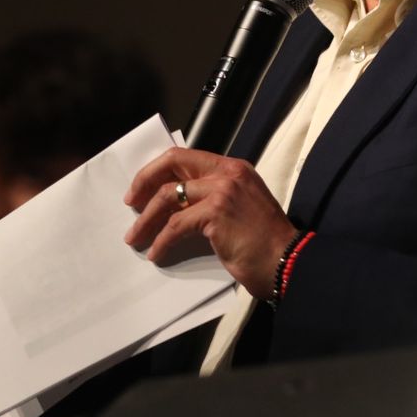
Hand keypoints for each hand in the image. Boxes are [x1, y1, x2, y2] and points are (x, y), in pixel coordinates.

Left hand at [123, 148, 296, 299]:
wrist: (285, 260)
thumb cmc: (265, 242)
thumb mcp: (240, 207)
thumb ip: (215, 197)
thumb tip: (178, 205)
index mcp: (234, 168)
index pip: (185, 156)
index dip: (157, 170)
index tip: (142, 189)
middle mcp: (227, 173)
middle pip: (172, 164)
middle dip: (144, 182)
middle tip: (130, 204)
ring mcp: (221, 190)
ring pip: (168, 196)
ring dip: (146, 220)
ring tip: (135, 237)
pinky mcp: (215, 213)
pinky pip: (175, 225)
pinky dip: (161, 240)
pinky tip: (156, 253)